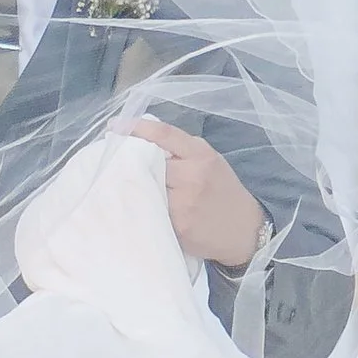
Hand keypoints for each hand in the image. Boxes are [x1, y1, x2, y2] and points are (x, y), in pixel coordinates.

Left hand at [124, 118, 267, 269]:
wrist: (244, 230)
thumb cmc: (223, 191)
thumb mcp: (210, 160)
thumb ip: (181, 150)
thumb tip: (142, 141)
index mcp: (200, 155)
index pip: (163, 134)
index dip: (135, 128)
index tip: (114, 126)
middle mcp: (192, 177)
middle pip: (146, 162)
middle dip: (129, 161)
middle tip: (114, 160)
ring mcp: (183, 204)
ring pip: (144, 188)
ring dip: (132, 185)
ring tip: (122, 184)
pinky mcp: (176, 226)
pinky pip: (150, 211)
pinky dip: (141, 205)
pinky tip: (136, 205)